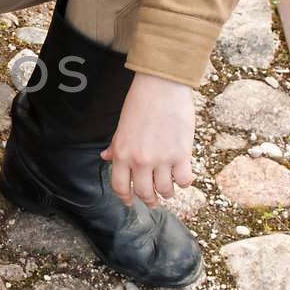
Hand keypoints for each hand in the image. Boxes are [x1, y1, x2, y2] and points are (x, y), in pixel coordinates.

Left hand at [100, 71, 194, 207]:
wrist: (161, 87)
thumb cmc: (141, 102)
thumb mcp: (122, 126)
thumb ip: (116, 145)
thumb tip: (106, 157)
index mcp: (122, 154)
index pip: (120, 186)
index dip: (126, 198)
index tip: (130, 202)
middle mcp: (140, 161)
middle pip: (144, 192)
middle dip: (149, 200)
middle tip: (153, 201)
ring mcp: (162, 159)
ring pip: (165, 190)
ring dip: (167, 193)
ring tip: (169, 190)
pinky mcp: (181, 154)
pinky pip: (184, 180)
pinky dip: (184, 182)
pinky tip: (183, 177)